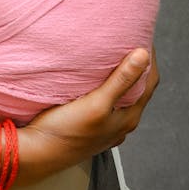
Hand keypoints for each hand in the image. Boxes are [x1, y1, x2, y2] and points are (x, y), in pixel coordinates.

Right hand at [17, 48, 158, 179]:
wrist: (37, 154)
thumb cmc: (66, 131)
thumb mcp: (96, 103)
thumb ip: (121, 81)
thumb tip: (143, 55)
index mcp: (129, 117)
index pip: (150, 80)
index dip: (150, 57)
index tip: (142, 35)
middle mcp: (122, 124)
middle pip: (138, 88)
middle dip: (137, 64)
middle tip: (128, 40)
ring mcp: (107, 128)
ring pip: (122, 96)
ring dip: (122, 77)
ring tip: (112, 55)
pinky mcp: (91, 128)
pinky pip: (107, 103)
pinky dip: (108, 88)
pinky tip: (95, 82)